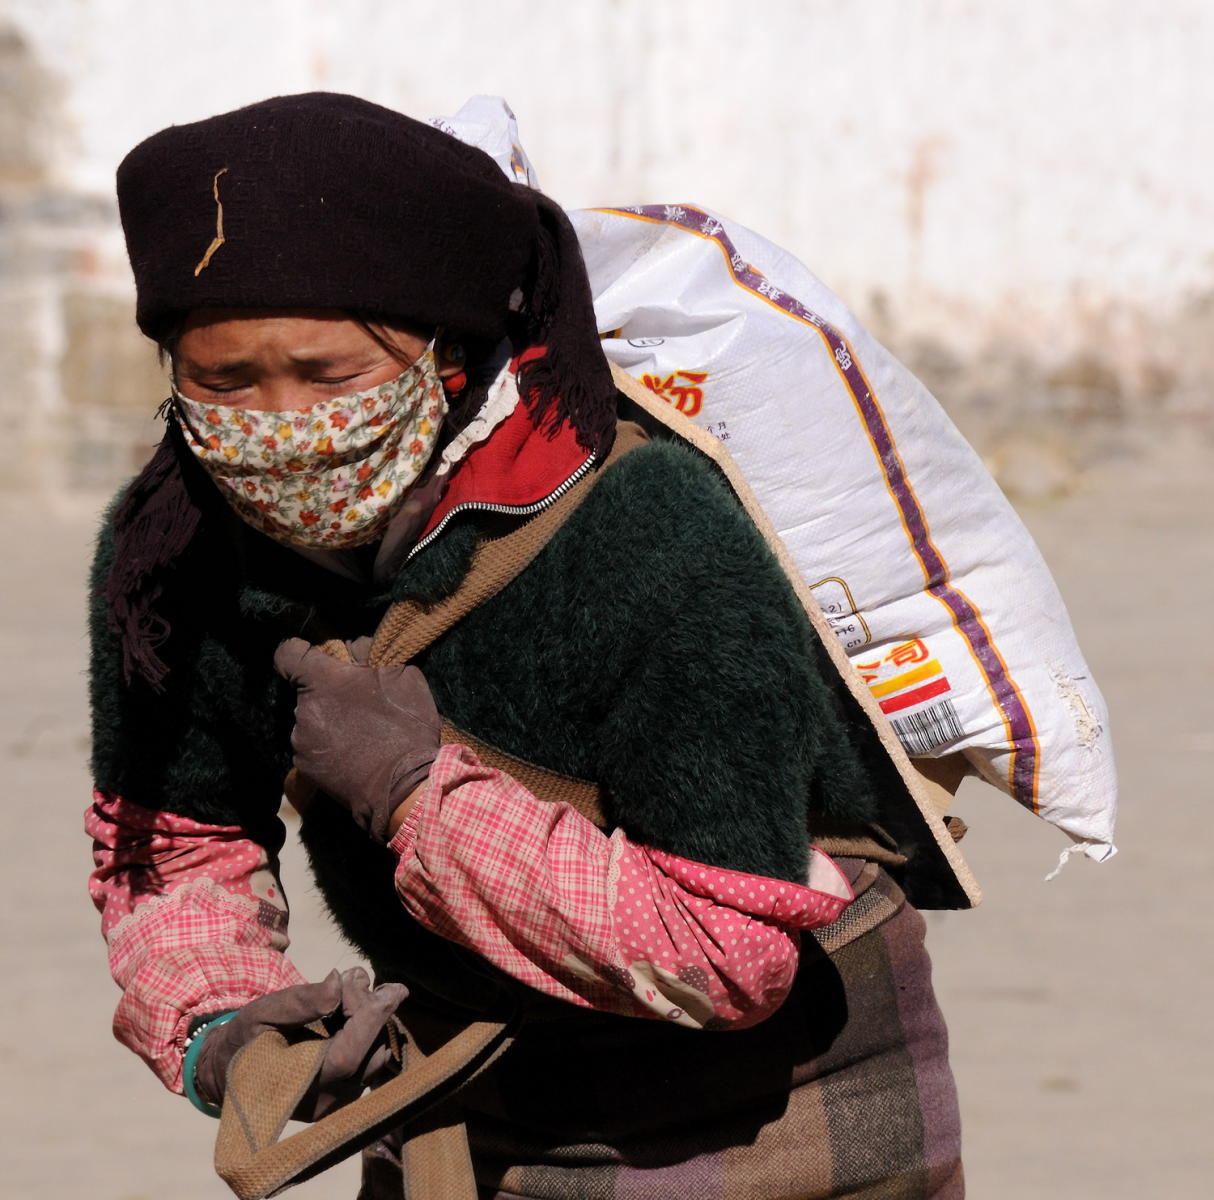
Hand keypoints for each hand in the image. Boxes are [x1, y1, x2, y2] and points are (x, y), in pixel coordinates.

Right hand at [192, 968, 406, 1119]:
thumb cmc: (244, 1040)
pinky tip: (350, 1008)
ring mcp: (335, 1104)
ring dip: (371, 1019)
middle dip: (370, 1010)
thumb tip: (340, 983)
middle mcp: (322, 1103)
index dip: (371, 1021)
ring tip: (351, 989)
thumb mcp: (262, 1013)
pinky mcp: (343, 1096)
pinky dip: (366, 1031)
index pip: (347, 1056)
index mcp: (295, 1088)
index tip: (393, 989)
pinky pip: (368, 1061)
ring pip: (374, 1057)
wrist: (229, 1071)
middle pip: (367, 1054)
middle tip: (356, 977)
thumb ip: (300, 1001)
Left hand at [274, 637, 440, 842]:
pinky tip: (352, 756)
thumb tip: (353, 648)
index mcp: (325, 681)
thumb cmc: (406, 729)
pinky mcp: (304, 767)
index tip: (312, 660)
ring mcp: (302, 740)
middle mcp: (304, 708)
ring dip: (329, 723)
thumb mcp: (404, 677)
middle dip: (329, 695)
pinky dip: (328, 749)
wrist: (404, 788)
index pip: (288, 654)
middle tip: (359, 708)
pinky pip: (312, 748)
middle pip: (307, 692)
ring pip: (311, 721)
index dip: (298, 653)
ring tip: (360, 738)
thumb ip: (372, 655)